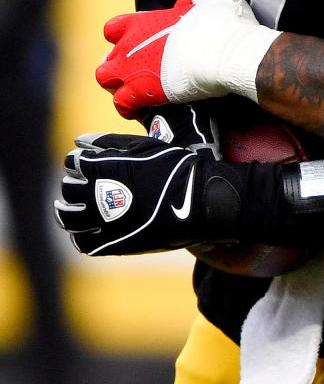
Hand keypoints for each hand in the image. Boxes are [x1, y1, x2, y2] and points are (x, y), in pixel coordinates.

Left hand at [56, 131, 219, 255]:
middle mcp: (97, 195)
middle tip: (79, 186)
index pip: (74, 163)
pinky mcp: (113, 243)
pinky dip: (80, 236)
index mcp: (102, 168)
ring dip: (66, 211)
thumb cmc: (175, 168)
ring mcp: (104, 221)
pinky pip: (85, 242)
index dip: (78, 162)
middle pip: (69, 190)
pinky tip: (85, 230)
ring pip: (70, 218)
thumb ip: (108, 142)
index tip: (85, 164)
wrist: (198, 200)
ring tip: (69, 209)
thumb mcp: (143, 146)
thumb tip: (80, 140)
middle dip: (73, 185)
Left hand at [96, 0, 281, 117]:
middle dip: (119, 67)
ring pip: (105, 80)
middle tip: (138, 75)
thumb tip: (189, 3)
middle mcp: (130, 45)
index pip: (114, 28)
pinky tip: (142, 110)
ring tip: (137, 93)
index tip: (138, 46)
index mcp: (143, 22)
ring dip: (118, 87)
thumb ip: (193, 0)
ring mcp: (132, 70)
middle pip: (108, 59)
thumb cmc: (221, 25)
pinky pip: (122, 104)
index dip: (123, 39)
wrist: (225, 54)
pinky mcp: (141, 93)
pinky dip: (129, 108)